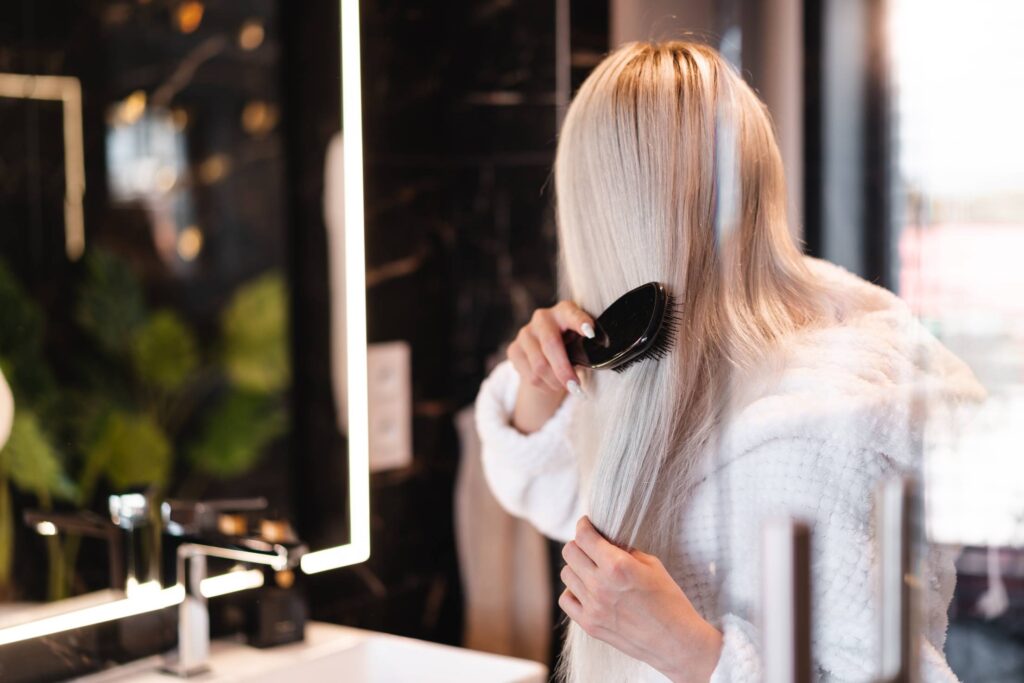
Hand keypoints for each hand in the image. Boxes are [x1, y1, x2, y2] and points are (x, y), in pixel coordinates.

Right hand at [507, 301, 594, 396]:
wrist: (545, 353)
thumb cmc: (571, 346)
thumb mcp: (581, 344)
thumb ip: (585, 349)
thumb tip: (589, 364)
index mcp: (564, 311)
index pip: (572, 314)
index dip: (581, 323)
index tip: (591, 333)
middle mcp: (542, 318)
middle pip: (551, 345)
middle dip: (563, 370)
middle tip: (576, 387)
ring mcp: (525, 333)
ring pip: (539, 366)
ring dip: (555, 383)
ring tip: (566, 386)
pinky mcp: (514, 349)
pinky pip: (530, 376)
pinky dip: (545, 386)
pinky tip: (551, 383)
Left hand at [559, 517, 722, 682]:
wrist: (676, 641)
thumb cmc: (669, 601)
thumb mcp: (652, 565)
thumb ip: (624, 551)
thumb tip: (606, 540)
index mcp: (617, 566)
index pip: (584, 536)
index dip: (584, 525)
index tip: (587, 524)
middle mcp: (600, 584)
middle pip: (570, 552)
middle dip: (580, 544)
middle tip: (591, 547)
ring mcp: (593, 606)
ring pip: (566, 574)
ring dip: (577, 568)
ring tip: (592, 570)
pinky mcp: (590, 624)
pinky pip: (566, 599)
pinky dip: (573, 592)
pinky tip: (587, 591)